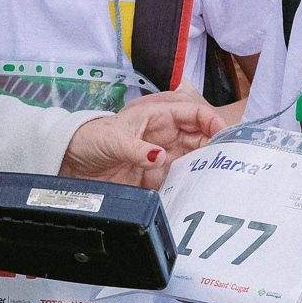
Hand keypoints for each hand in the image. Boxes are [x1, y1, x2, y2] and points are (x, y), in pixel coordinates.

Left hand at [60, 92, 222, 187]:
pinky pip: (180, 177)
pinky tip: (197, 189)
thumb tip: (160, 156)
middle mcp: (165, 133)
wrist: (74, 162)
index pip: (193, 112)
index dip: (211, 120)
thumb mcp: (114, 140)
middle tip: (227, 160)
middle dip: (215, 146)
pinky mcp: (157, 174)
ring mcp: (163, 154)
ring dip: (205, 166)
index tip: (224, 135)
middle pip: (200, 136)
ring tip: (217, 176)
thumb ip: (137, 149)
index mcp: (158, 115)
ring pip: (194, 157)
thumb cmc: (92, 139)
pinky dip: (190, 182)